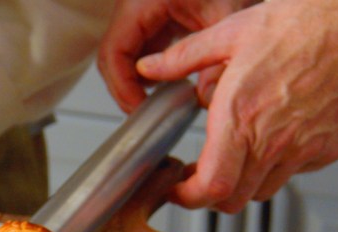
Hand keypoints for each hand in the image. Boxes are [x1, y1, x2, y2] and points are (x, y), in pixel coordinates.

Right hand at [98, 0, 249, 112]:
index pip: (114, 52)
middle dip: (124, 90)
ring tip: (155, 105)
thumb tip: (206, 99)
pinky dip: (146, 73)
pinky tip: (165, 86)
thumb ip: (217, 56)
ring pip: (121, 58)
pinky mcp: (151, 21)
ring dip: (133, 83)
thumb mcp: (226, 13)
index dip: (122, 86)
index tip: (140, 108)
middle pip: (111, 59)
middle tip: (145, 115)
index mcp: (141, 4)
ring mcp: (140, 16)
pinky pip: (138, 52)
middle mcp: (134, 9)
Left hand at [127, 0, 337, 211]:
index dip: (188, 197)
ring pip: (262, 191)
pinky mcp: (329, 150)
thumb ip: (183, 57)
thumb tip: (149, 67)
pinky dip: (278, 166)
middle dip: (210, 194)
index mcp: (240, 115)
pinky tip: (275, 137)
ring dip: (243, 182)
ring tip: (237, 154)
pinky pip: (294, 173)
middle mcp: (272, 140)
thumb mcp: (230, 32)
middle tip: (200, 176)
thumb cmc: (305, 23)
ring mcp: (304, 149)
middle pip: (232, 199)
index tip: (177, 189)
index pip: (211, 186)